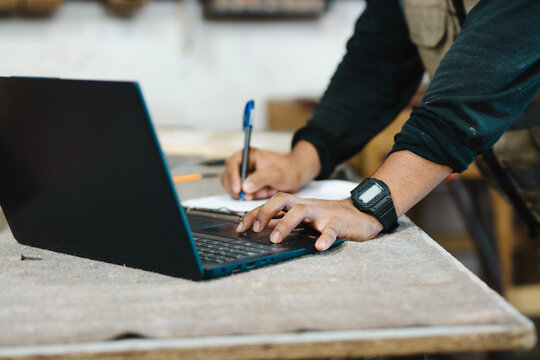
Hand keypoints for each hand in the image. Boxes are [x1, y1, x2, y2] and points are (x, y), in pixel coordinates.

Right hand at [221, 140, 320, 199]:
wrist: (296, 176)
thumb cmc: (288, 170)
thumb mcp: (276, 174)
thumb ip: (260, 179)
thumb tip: (245, 187)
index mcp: (248, 155)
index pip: (232, 164)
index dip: (232, 177)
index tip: (239, 189)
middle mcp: (244, 165)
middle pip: (228, 177)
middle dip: (239, 189)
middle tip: (249, 196)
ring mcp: (245, 175)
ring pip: (235, 188)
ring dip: (249, 194)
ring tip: (266, 191)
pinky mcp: (248, 185)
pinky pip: (244, 194)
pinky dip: (253, 197)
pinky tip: (266, 193)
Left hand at [236, 192, 383, 250]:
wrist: (360, 214)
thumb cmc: (327, 217)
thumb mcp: (302, 218)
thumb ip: (283, 221)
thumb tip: (258, 229)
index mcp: (295, 205)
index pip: (269, 204)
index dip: (253, 214)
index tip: (240, 228)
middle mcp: (306, 206)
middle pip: (281, 199)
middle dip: (265, 212)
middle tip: (256, 230)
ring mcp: (322, 213)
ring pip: (301, 211)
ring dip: (285, 224)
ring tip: (275, 239)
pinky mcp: (338, 223)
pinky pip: (330, 229)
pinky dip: (325, 237)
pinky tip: (319, 246)